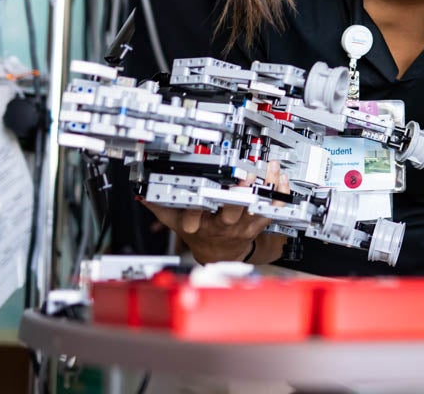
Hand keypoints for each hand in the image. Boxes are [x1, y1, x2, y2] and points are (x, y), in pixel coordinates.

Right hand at [142, 160, 290, 264]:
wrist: (220, 254)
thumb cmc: (200, 234)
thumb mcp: (176, 222)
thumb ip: (160, 207)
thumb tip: (142, 195)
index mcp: (203, 223)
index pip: (197, 219)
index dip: (196, 215)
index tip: (197, 210)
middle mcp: (224, 224)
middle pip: (233, 211)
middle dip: (239, 195)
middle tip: (245, 177)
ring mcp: (244, 225)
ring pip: (258, 206)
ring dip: (266, 187)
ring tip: (270, 168)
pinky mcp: (259, 223)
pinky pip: (273, 208)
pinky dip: (279, 193)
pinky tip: (281, 178)